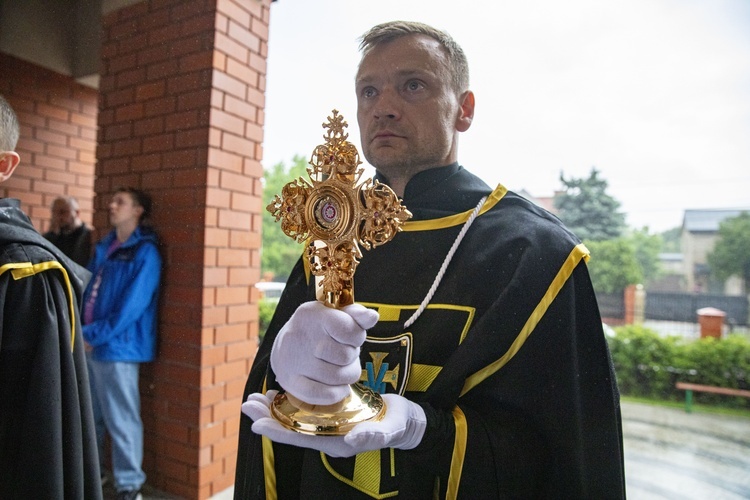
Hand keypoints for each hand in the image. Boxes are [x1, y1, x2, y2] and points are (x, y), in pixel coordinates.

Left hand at [242, 391, 425, 457]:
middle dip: (268, 417)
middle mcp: (327, 436)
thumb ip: (371, 435)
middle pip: (291, 428)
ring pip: (295, 418)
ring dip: (275, 408)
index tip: (256, 422)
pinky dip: (291, 400)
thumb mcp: (387, 430)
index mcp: (335, 443)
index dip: (277, 431)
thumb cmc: (396, 426)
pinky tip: (281, 390)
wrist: (405, 421)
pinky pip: (305, 409)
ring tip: (257, 396)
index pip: (299, 439)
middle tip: (248, 404)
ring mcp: (328, 425)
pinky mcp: (332, 413)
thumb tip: (351, 439)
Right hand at [270, 301, 378, 404]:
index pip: (349, 330)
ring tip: (338, 367)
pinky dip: (336, 393)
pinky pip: (324, 394)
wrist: (288, 348)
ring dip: (345, 375)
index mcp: (313, 315)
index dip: (357, 337)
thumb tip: (372, 316)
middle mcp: (300, 335)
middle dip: (351, 356)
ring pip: (338, 377)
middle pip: (345, 356)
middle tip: (341, 352)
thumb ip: (356, 315)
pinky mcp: (290, 382)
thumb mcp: (335, 315)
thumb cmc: (318, 330)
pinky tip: (337, 386)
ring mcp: (293, 360)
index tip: (349, 337)